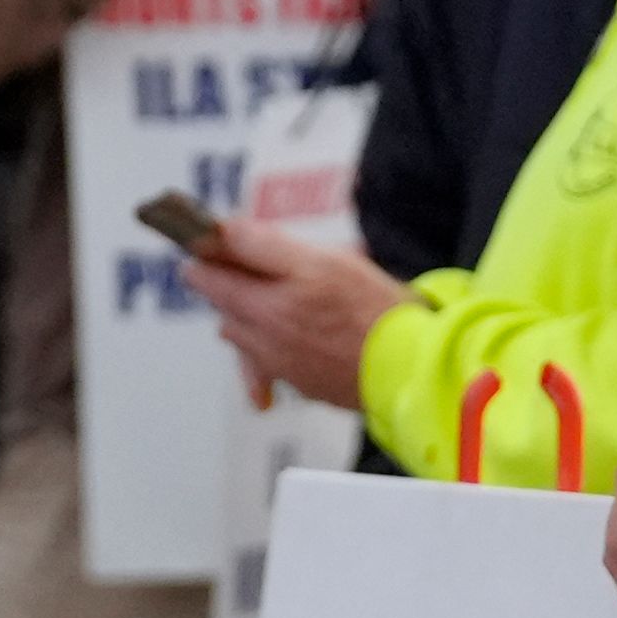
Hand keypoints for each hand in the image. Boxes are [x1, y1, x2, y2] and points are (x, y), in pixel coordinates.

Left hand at [185, 216, 404, 414]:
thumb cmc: (372, 310)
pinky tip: (303, 342)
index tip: (218, 245)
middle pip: (226, 310)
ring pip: (249, 339)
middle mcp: (261, 344)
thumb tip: (223, 231)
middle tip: (269, 269)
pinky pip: (277, 366)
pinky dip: (281, 353)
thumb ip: (263, 245)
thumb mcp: (320, 261)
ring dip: (258, 320)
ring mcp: (282, 369)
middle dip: (240, 287)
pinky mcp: (307, 387)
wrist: (411, 367)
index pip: (205, 278)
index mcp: (259, 308)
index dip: (209, 256)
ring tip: (290, 303)